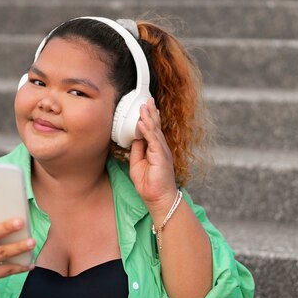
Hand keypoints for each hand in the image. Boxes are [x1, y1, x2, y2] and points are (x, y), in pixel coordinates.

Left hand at [129, 97, 177, 213]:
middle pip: (155, 126)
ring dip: (148, 117)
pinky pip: (153, 140)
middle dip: (151, 112)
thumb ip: (137, 150)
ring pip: (155, 130)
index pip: (152, 130)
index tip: (144, 107)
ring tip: (143, 106)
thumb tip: (135, 138)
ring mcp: (162, 152)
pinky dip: (147, 130)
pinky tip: (142, 122)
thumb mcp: (137, 164)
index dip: (148, 118)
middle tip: (147, 99)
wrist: (158, 198)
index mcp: (156, 149)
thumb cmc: (149, 185)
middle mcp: (161, 148)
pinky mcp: (161, 157)